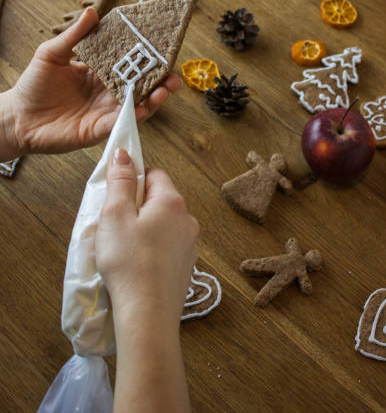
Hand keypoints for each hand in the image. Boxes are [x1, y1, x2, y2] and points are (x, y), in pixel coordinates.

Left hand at [5, 7, 180, 156]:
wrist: (18, 118)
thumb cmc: (34, 85)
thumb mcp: (52, 53)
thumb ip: (75, 36)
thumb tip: (92, 11)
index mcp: (99, 73)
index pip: (128, 63)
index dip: (145, 58)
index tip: (160, 48)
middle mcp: (107, 93)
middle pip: (140, 86)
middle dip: (159, 80)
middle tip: (173, 74)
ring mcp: (106, 112)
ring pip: (137, 105)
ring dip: (155, 98)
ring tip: (167, 88)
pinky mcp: (100, 129)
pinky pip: (122, 122)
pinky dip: (136, 115)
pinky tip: (146, 106)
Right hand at [96, 149, 198, 326]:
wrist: (148, 315)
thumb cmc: (128, 262)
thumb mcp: (115, 214)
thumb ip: (120, 180)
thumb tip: (124, 153)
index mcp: (172, 202)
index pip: (154, 173)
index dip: (132, 179)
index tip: (115, 196)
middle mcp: (188, 220)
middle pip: (159, 199)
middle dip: (136, 206)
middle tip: (114, 225)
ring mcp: (189, 245)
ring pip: (163, 224)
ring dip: (144, 229)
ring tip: (122, 248)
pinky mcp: (185, 267)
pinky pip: (166, 247)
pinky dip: (151, 249)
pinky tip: (135, 265)